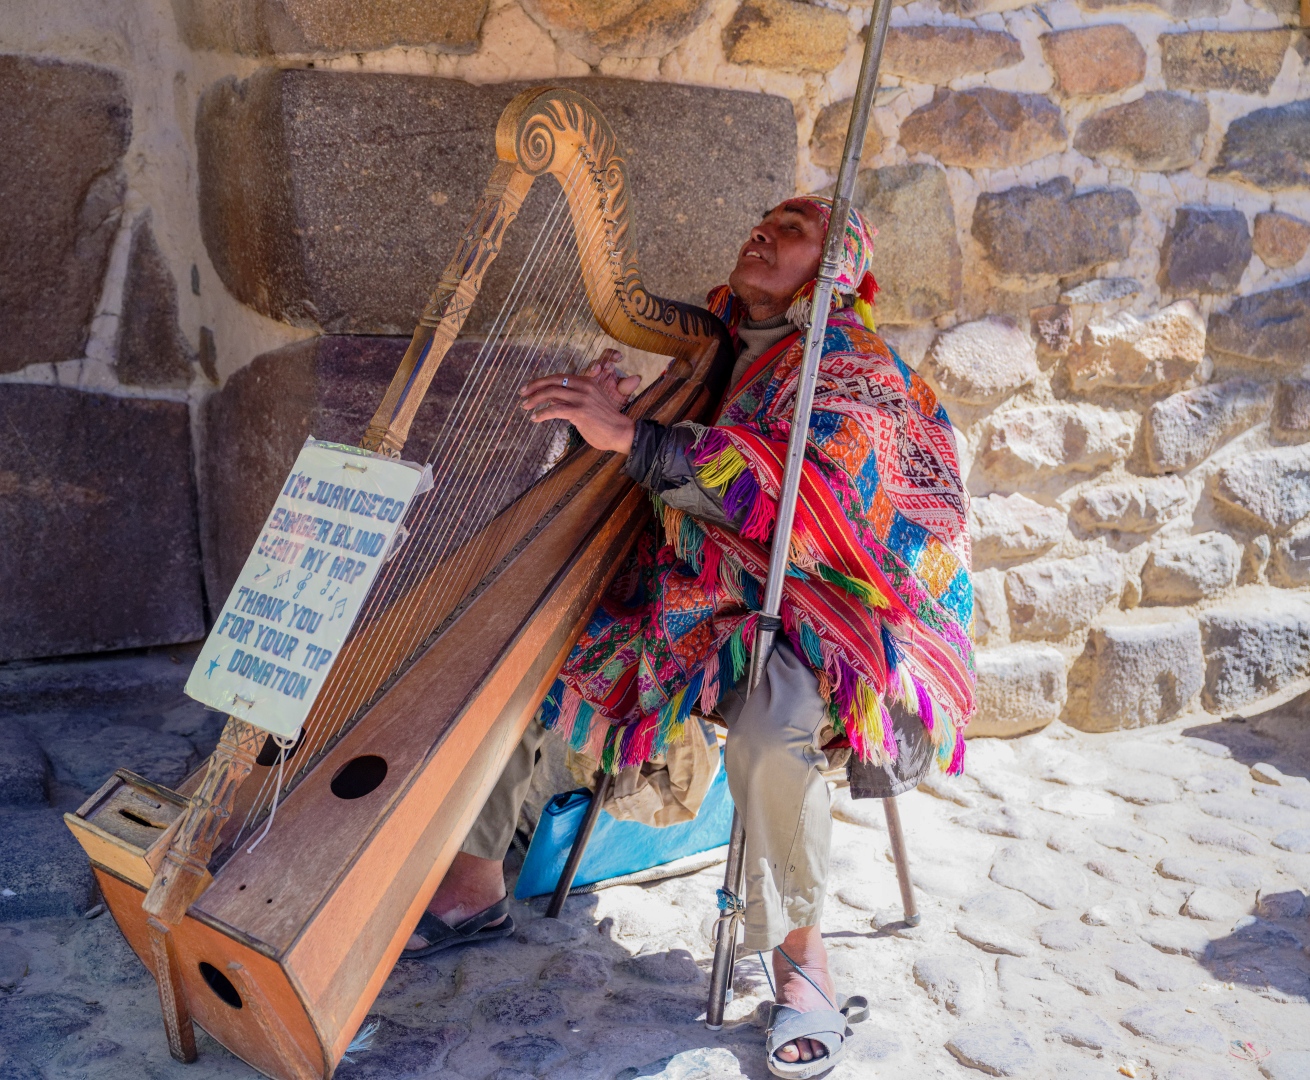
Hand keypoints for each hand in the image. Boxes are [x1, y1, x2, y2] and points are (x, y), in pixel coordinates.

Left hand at [519, 349, 640, 453]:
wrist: (621, 432)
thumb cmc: (605, 422)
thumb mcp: (589, 404)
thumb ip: (571, 398)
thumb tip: (551, 398)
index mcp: (587, 381)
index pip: (559, 377)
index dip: (542, 381)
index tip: (529, 387)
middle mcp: (584, 386)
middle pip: (553, 381)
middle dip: (534, 387)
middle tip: (522, 394)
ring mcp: (582, 398)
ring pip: (552, 393)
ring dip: (535, 400)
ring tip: (526, 407)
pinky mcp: (579, 412)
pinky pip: (555, 410)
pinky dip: (542, 413)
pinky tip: (535, 418)